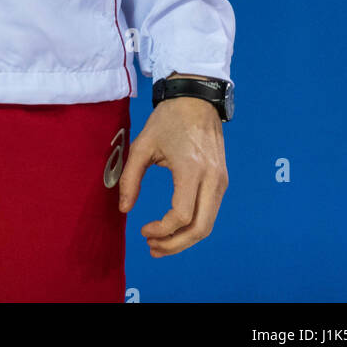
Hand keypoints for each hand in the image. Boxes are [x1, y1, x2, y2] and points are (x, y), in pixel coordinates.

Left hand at [118, 96, 227, 255]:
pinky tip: (174, 227)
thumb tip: (124, 209)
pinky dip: (193, 226)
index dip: (161, 230)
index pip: (181, 215)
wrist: (196, 98)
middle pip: (200, 229)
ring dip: (185, 240)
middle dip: (175, 245)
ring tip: (160, 243)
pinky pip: (210, 212)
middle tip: (152, 248)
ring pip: (208, 224)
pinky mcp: (222, 180)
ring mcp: (221, 180)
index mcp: (191, 169)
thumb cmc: (168, 119)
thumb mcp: (143, 144)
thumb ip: (130, 178)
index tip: (143, 230)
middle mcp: (212, 178)